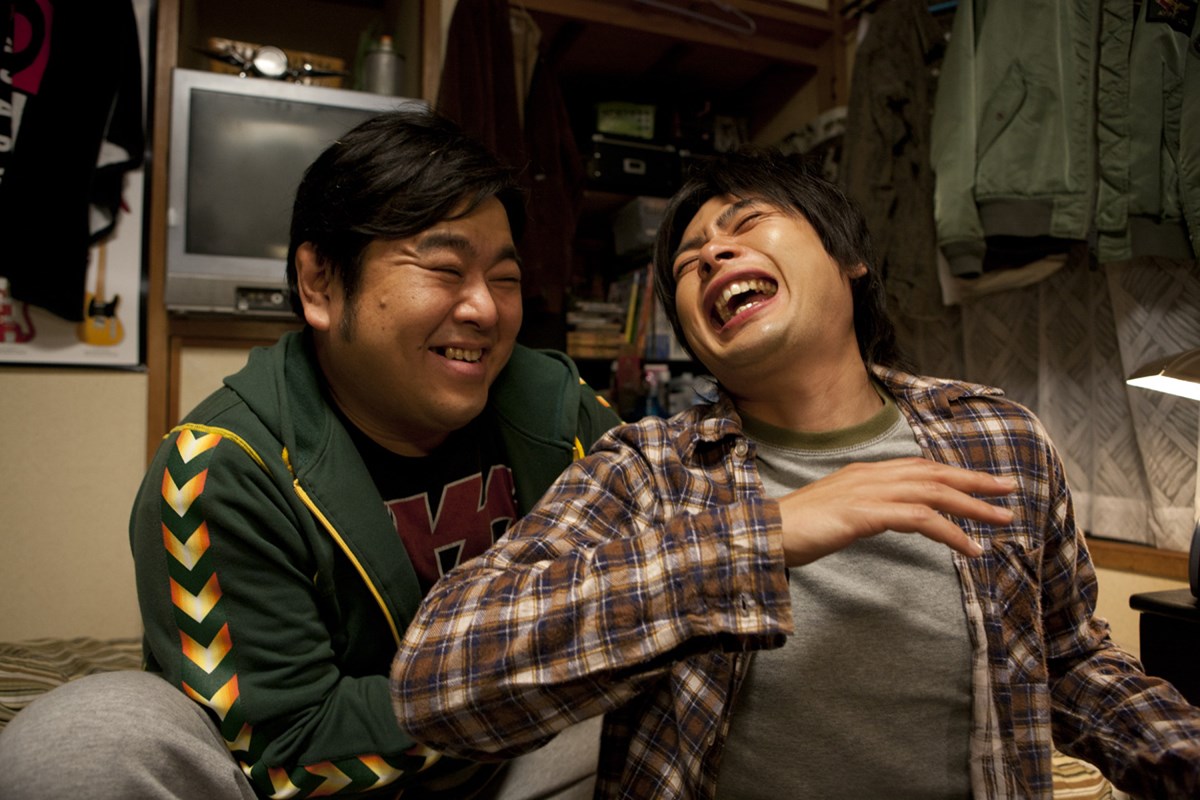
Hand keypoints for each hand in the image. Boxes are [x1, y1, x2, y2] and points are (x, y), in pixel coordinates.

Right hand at [777, 457, 1014, 565]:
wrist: (764, 534)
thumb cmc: (793, 530)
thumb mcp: (834, 513)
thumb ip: (861, 510)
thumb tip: (883, 519)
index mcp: (863, 473)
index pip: (918, 467)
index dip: (953, 473)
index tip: (980, 482)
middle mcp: (870, 476)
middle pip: (934, 473)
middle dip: (974, 481)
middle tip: (1009, 490)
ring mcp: (869, 493)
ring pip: (934, 493)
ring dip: (972, 505)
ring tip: (1001, 519)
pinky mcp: (866, 514)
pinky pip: (921, 520)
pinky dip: (951, 532)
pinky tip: (969, 548)